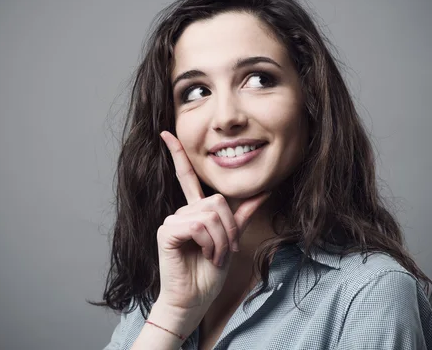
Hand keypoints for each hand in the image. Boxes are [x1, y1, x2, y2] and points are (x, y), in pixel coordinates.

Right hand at [156, 131, 269, 316]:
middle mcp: (182, 211)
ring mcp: (172, 220)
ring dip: (221, 240)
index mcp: (194, 211)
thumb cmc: (208, 274)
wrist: (194, 300)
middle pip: (217, 201)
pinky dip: (210, 243)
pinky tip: (204, 255)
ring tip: (214, 256)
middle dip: (229, 229)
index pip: (186, 176)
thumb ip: (243, 214)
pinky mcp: (167, 231)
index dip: (177, 154)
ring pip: (211, 214)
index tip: (166, 132)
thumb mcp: (231, 240)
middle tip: (226, 251)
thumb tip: (265, 191)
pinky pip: (199, 225)